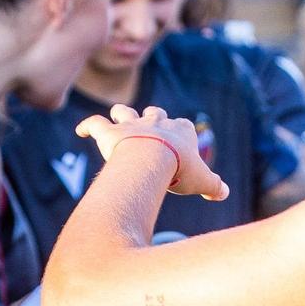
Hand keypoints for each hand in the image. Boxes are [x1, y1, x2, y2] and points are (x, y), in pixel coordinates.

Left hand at [76, 104, 229, 201]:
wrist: (153, 159)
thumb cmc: (181, 168)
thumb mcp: (203, 180)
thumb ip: (214, 186)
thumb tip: (224, 193)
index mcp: (179, 131)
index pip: (183, 125)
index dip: (182, 132)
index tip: (183, 143)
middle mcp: (155, 122)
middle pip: (155, 112)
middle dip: (153, 117)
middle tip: (151, 127)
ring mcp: (131, 125)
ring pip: (124, 111)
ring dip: (121, 115)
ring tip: (118, 121)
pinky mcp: (109, 132)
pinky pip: (94, 123)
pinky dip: (86, 126)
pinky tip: (80, 131)